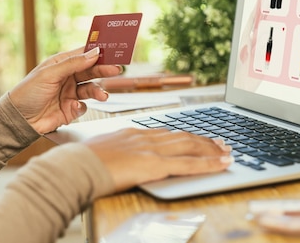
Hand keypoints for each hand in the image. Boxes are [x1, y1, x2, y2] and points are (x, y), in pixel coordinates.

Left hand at [9, 47, 121, 133]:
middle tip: (116, 70)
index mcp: (61, 65)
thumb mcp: (49, 74)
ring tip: (103, 95)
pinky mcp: (70, 110)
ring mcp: (70, 93)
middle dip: (104, 70)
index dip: (98, 52)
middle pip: (91, 71)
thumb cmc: (27, 93)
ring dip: (98, 91)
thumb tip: (94, 53)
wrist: (18, 121)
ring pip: (91, 89)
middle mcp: (68, 78)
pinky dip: (82, 107)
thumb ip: (73, 63)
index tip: (112, 50)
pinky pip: (84, 106)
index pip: (83, 54)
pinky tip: (73, 107)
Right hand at [84, 128, 233, 190]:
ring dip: (211, 150)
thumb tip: (122, 160)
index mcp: (133, 133)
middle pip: (182, 136)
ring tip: (226, 151)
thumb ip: (118, 153)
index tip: (198, 137)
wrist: (73, 167)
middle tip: (221, 143)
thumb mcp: (102, 153)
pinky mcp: (153, 164)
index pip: (167, 133)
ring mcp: (150, 149)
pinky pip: (187, 164)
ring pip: (190, 146)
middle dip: (204, 140)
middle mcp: (145, 137)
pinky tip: (222, 163)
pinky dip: (208, 163)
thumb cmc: (80, 164)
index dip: (185, 135)